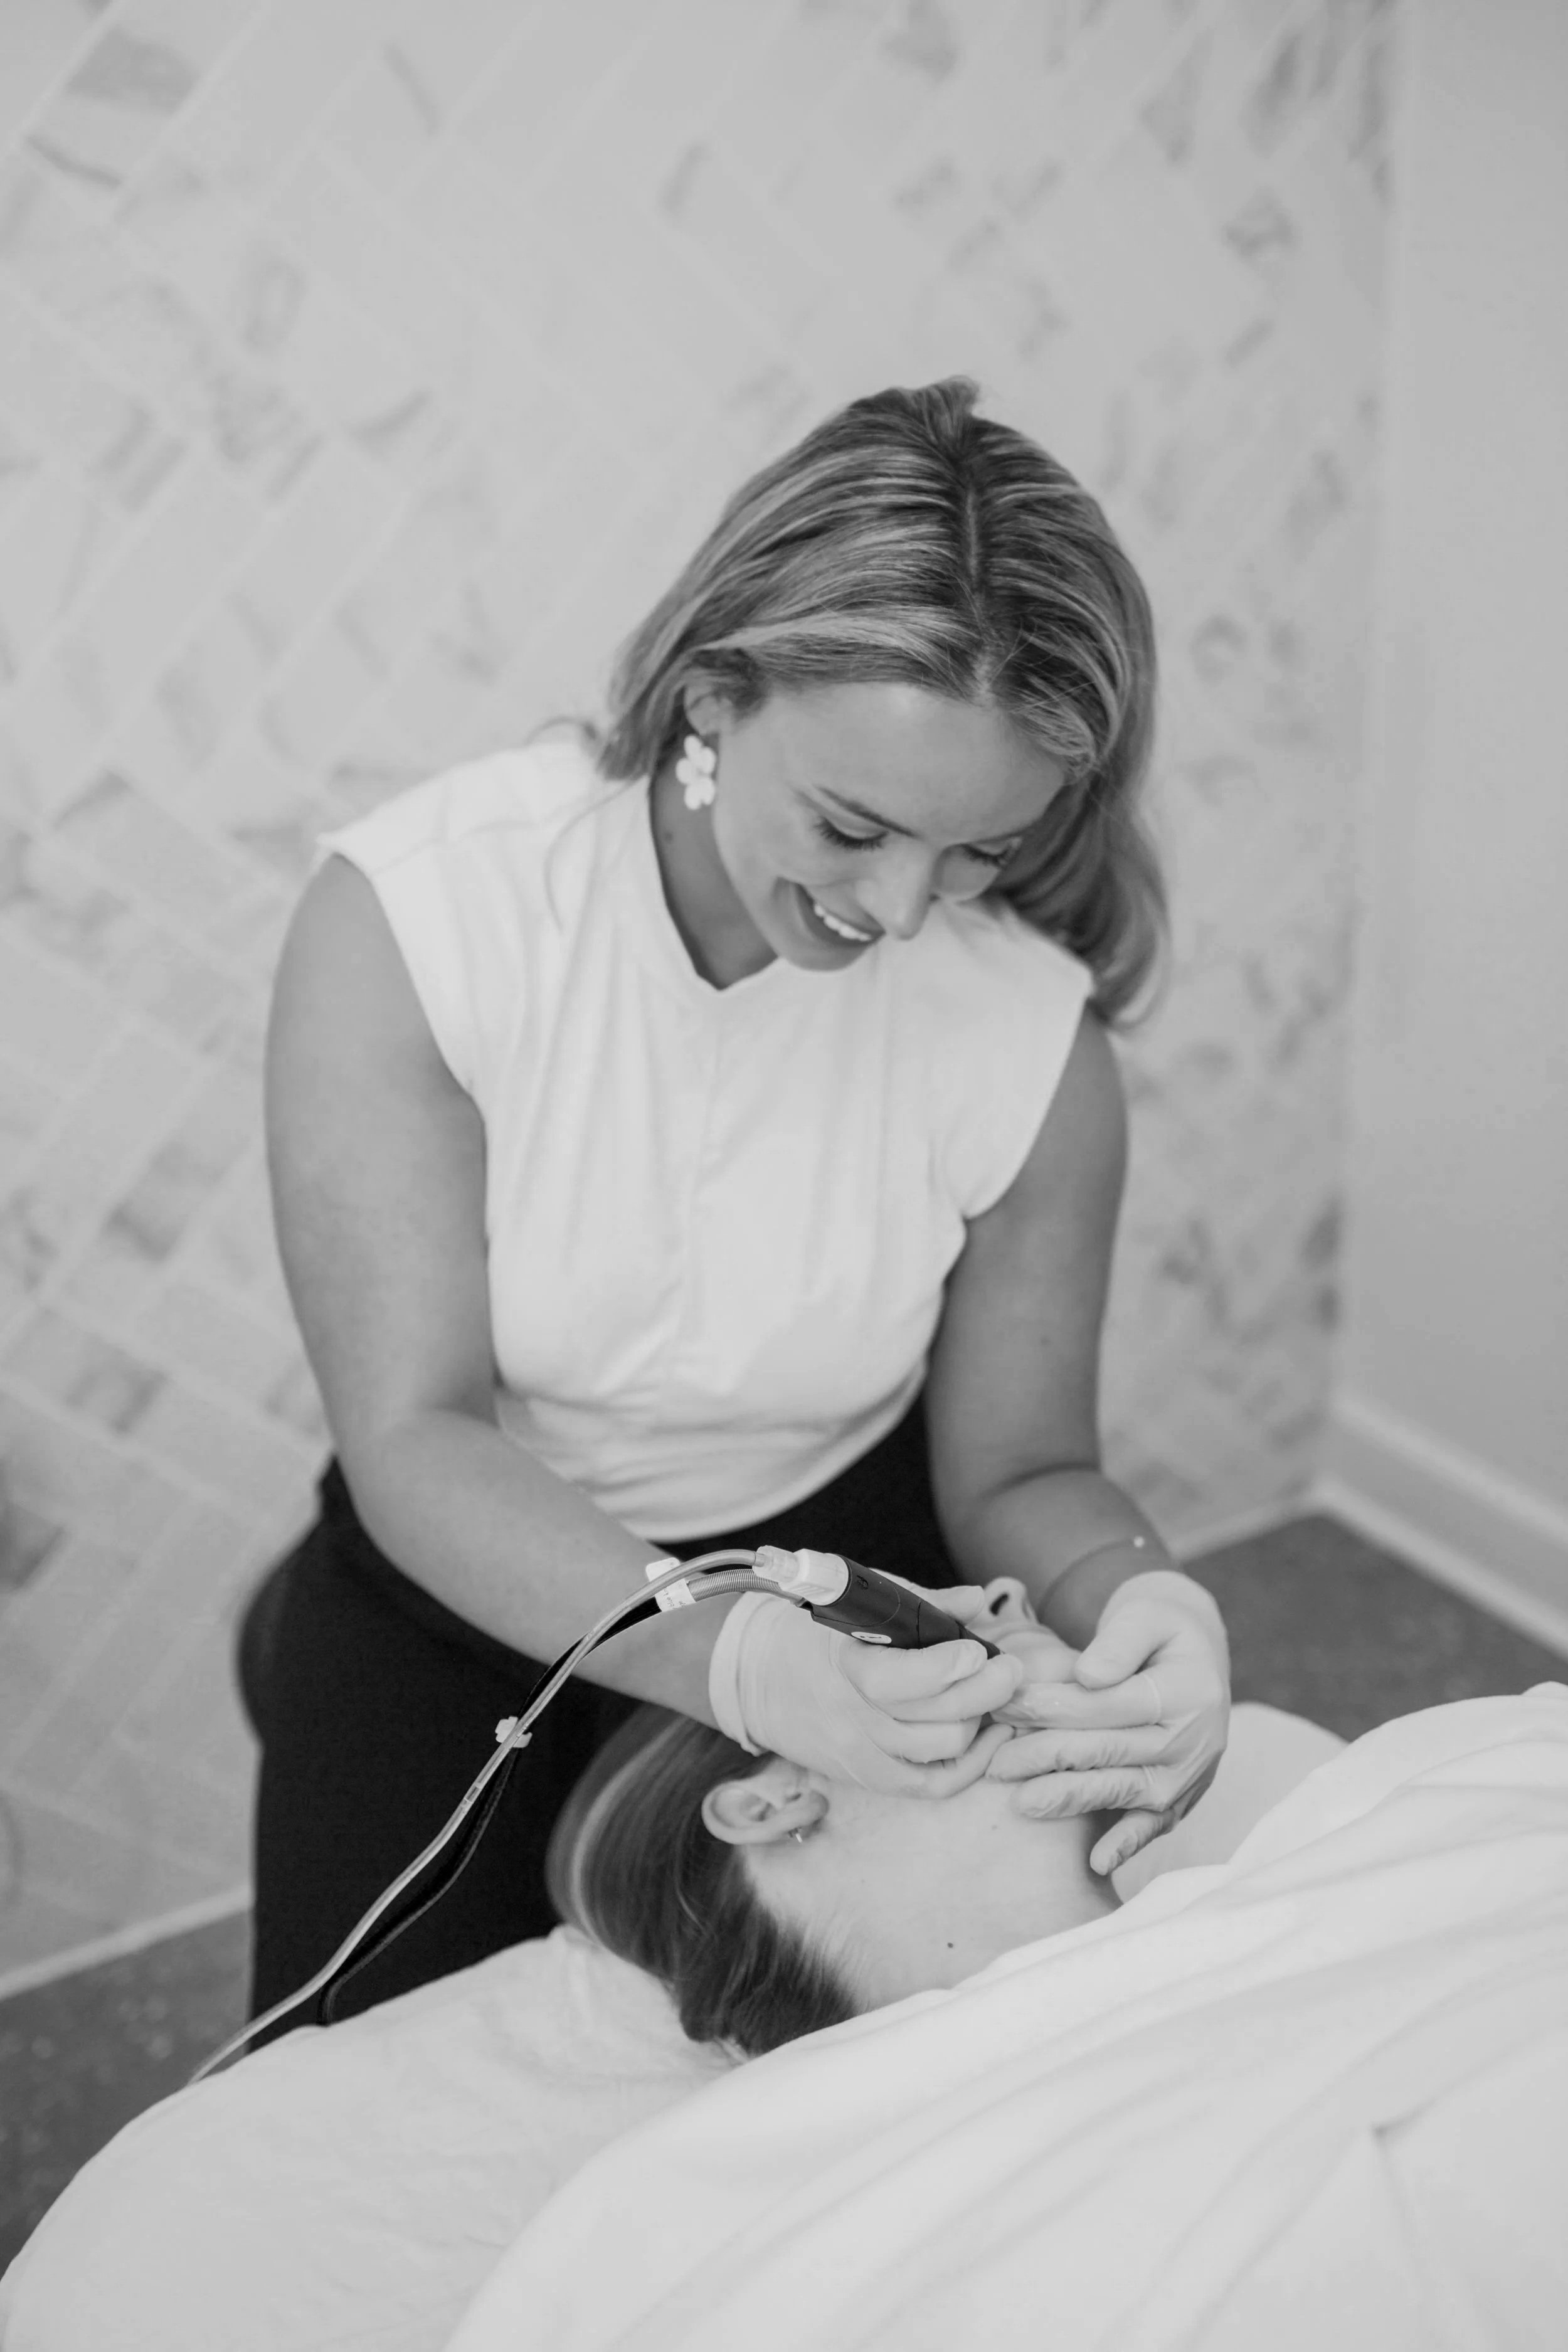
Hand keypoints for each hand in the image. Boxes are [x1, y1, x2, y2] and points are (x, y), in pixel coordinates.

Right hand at [732, 1591, 1021, 1796]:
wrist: (762, 1679)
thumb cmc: (821, 1633)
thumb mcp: (861, 1604)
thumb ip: (923, 1604)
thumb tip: (976, 1602)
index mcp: (846, 1663)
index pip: (900, 1679)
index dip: (947, 1667)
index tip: (978, 1650)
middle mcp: (852, 1715)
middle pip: (934, 1718)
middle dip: (985, 1692)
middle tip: (1010, 1669)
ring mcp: (860, 1752)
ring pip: (941, 1749)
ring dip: (979, 1722)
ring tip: (991, 1695)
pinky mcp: (869, 1777)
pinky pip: (932, 1785)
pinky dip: (970, 1765)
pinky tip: (989, 1735)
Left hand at [985, 1570, 1230, 1873]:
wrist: (1195, 1658)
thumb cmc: (1159, 1631)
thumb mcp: (1145, 1615)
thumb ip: (1119, 1641)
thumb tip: (1087, 1676)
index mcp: (1188, 1691)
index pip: (1109, 1704)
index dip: (1054, 1706)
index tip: (1008, 1704)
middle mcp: (1194, 1739)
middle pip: (1110, 1750)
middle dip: (1048, 1755)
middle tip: (997, 1760)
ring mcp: (1190, 1775)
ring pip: (1122, 1790)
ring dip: (1069, 1798)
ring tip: (1021, 1802)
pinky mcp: (1182, 1799)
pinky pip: (1154, 1826)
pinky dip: (1127, 1846)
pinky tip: (1097, 1863)